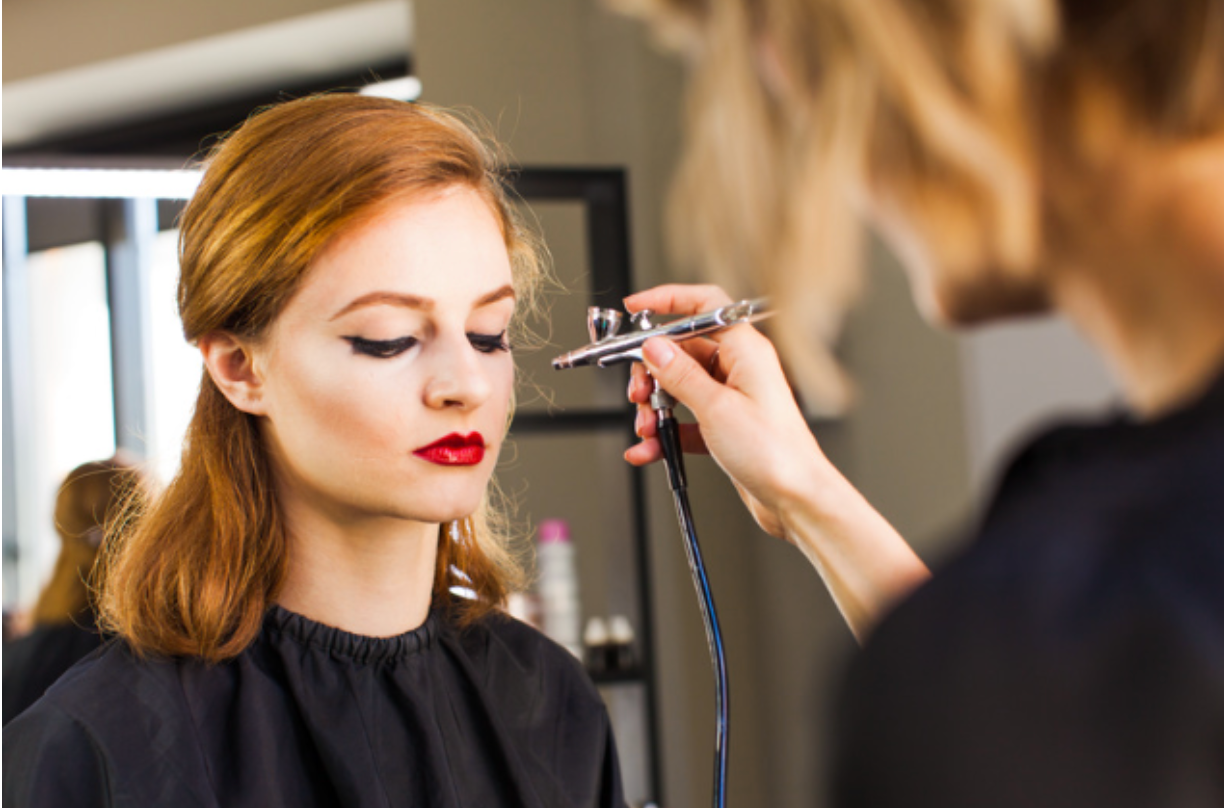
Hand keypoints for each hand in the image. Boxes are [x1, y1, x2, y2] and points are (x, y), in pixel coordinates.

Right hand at [623, 284, 929, 641]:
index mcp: (745, 350)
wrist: (795, 499)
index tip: (637, 306)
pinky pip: (685, 418)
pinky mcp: (725, 425)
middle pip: (682, 351)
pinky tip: (650, 448)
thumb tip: (654, 347)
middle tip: (638, 390)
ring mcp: (732, 397)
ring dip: (655, 407)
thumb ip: (680, 374)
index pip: (703, 306)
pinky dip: (665, 432)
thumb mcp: (717, 408)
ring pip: (679, 386)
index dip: (668, 300)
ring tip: (647, 427)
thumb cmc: (775, 453)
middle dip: (652, 371)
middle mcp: (739, 368)